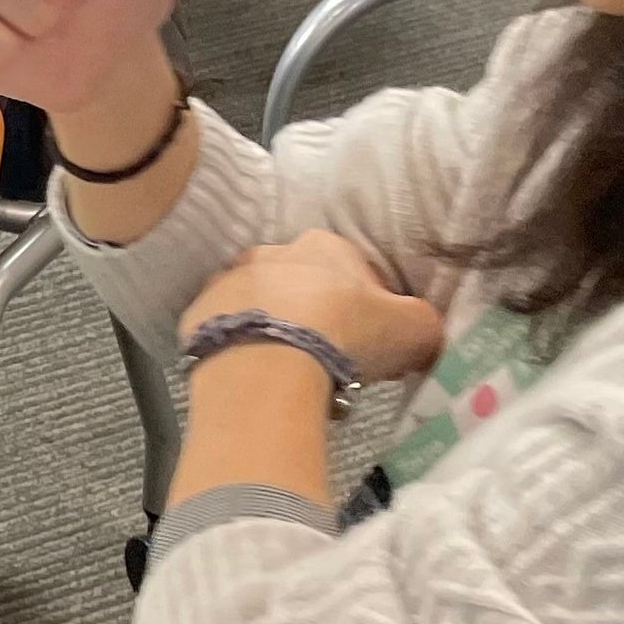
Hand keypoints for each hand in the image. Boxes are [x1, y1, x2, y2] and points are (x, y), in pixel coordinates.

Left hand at [183, 230, 446, 383]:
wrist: (268, 361)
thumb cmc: (347, 334)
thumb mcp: (414, 329)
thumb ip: (425, 324)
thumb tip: (425, 333)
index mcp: (326, 245)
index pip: (356, 271)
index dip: (370, 309)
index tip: (373, 344)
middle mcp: (271, 251)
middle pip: (305, 287)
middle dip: (319, 317)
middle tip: (333, 361)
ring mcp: (228, 280)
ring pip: (262, 307)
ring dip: (277, 331)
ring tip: (292, 374)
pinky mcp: (197, 313)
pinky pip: (226, 333)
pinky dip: (241, 351)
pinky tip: (256, 378)